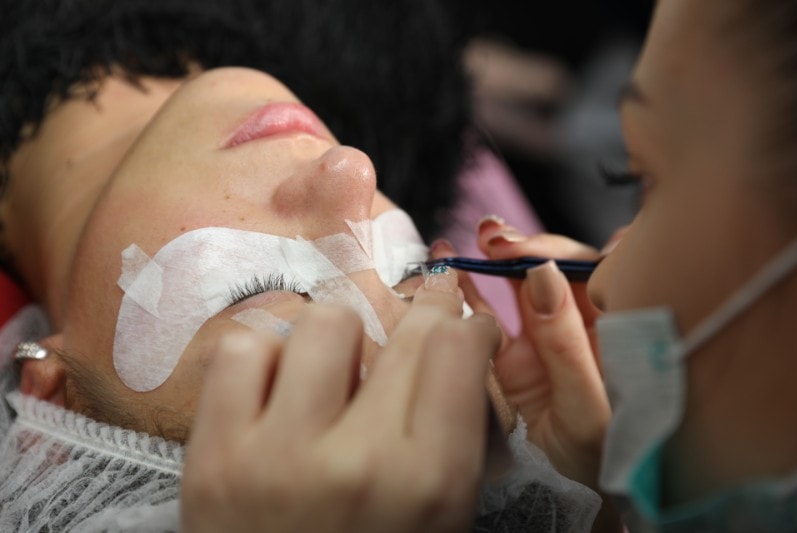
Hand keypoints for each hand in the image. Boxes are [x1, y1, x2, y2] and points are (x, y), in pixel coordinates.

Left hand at [181, 268, 501, 532]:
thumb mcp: (442, 524)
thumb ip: (456, 438)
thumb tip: (459, 350)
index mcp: (427, 485)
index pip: (457, 349)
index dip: (469, 326)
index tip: (465, 329)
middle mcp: (355, 461)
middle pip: (401, 331)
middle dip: (422, 316)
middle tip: (416, 326)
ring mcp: (275, 454)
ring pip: (324, 322)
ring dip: (343, 341)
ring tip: (338, 375)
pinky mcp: (211, 455)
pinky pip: (243, 349)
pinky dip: (266, 359)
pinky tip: (277, 392)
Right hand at [442, 218, 611, 488]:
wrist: (566, 500)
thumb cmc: (599, 463)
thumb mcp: (588, 408)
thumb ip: (568, 344)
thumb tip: (544, 274)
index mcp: (613, 333)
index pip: (596, 274)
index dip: (566, 252)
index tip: (538, 250)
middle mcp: (578, 328)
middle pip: (554, 270)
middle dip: (527, 247)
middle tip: (499, 240)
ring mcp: (539, 340)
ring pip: (518, 284)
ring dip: (498, 256)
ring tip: (481, 239)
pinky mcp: (506, 357)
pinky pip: (485, 314)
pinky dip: (467, 289)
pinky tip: (452, 265)